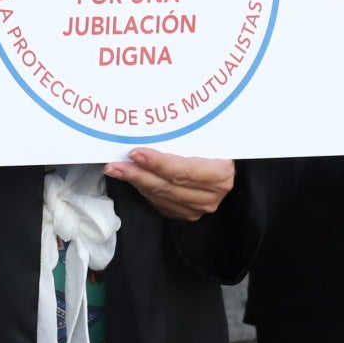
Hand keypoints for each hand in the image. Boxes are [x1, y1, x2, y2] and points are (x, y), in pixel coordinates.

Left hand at [105, 149, 233, 221]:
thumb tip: (155, 128)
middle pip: (167, 185)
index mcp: (220, 174)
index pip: (183, 170)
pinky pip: (159, 202)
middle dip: (138, 173)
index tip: (136, 153)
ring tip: (115, 169)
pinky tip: (131, 177)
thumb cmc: (216, 146)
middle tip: (115, 164)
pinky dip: (143, 188)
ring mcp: (198, 208)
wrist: (228, 167)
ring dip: (136, 181)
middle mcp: (211, 195)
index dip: (158, 163)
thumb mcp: (208, 138)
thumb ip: (188, 139)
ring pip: (160, 195)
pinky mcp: (186, 213)